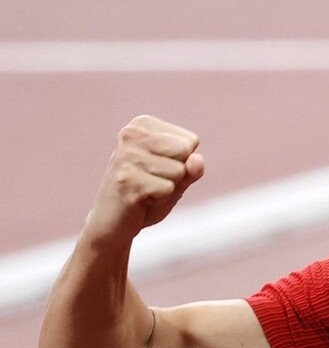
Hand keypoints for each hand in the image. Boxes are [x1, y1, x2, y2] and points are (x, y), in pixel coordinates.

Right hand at [85, 115, 204, 243]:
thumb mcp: (177, 177)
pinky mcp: (127, 179)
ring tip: (145, 190)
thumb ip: (192, 167)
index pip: (191, 140)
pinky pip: (168, 189)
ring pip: (179, 171)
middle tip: (151, 182)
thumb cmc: (148, 194)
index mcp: (142, 125)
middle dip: (177, 174)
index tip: (157, 170)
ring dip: (167, 188)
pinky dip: (159, 200)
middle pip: (186, 152)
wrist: (112, 223)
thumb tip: (197, 160)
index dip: (181, 162)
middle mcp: (130, 134)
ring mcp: (126, 156)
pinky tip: (139, 200)